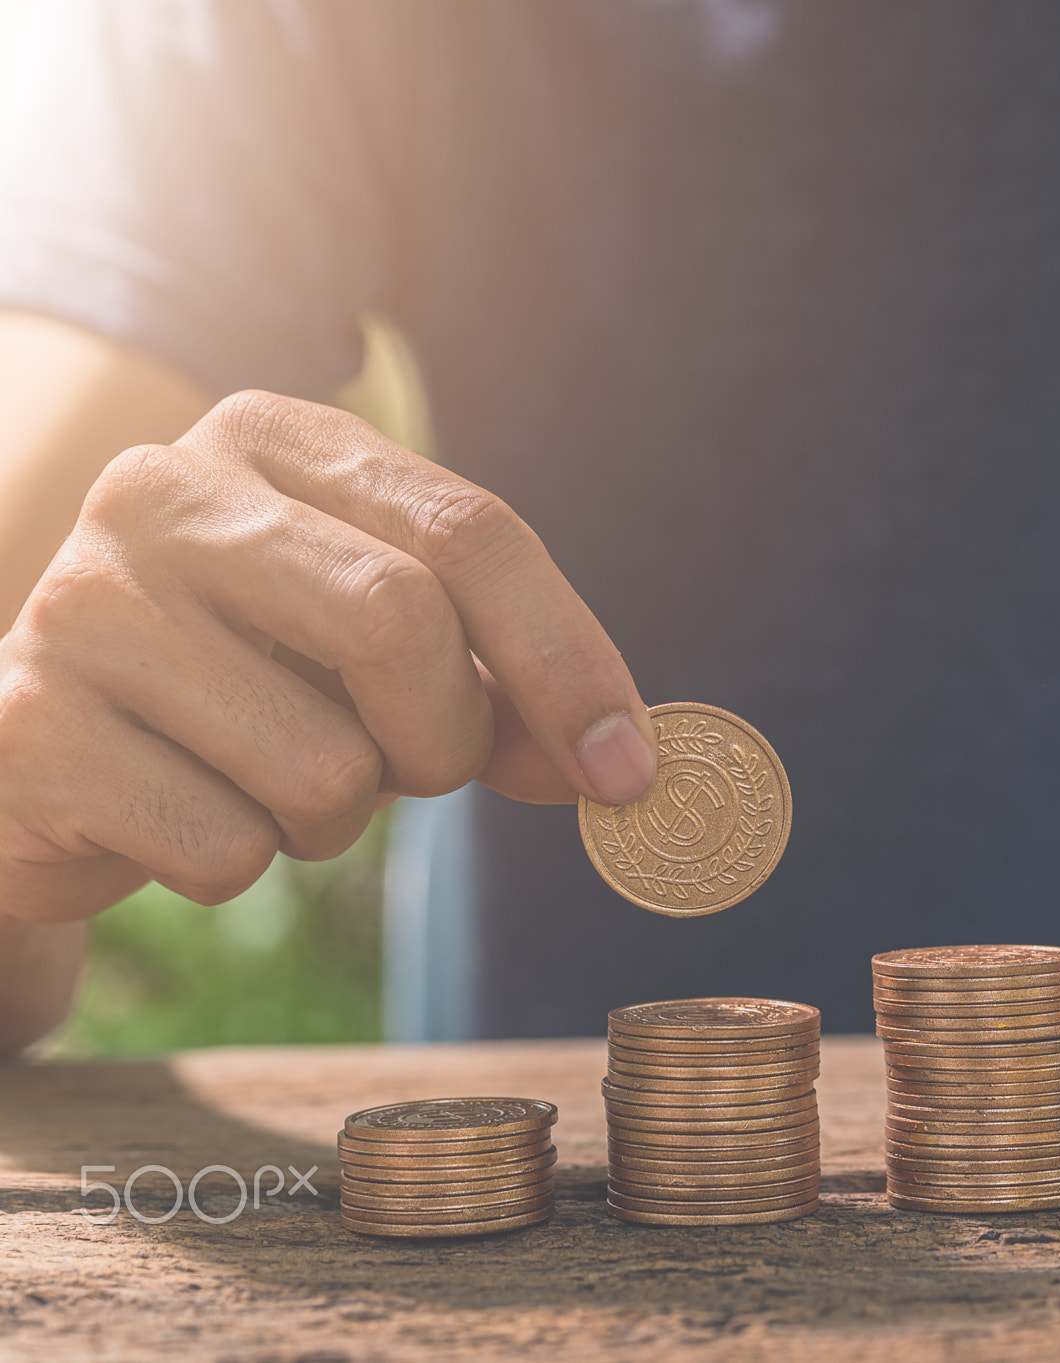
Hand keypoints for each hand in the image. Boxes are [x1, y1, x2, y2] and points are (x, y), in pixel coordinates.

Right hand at [0, 390, 656, 922]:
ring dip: (333, 819)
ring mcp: (80, 600)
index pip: (470, 530)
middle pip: (400, 621)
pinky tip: (180, 811)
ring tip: (264, 779)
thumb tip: (619, 766)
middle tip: (416, 771)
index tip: (627, 768)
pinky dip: (239, 863)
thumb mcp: (386, 663)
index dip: (568, 657)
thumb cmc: (248, 691)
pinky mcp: (27, 727)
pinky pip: (224, 847)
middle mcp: (164, 489)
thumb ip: (505, 693)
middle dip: (446, 739)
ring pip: (321, 766)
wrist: (43, 757)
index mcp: (275, 438)